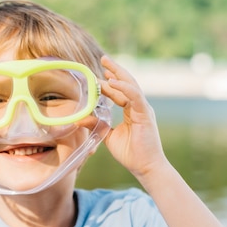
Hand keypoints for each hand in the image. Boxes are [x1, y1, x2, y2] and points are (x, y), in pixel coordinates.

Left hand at [100, 56, 167, 179]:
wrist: (145, 167)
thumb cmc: (131, 154)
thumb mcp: (108, 136)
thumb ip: (98, 125)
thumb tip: (80, 118)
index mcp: (132, 111)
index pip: (121, 92)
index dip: (109, 82)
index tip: (97, 75)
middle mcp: (139, 107)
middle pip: (127, 83)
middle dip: (115, 70)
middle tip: (103, 59)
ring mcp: (143, 109)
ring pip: (131, 86)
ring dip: (119, 74)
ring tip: (107, 65)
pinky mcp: (145, 115)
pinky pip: (135, 97)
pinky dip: (125, 88)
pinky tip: (114, 82)